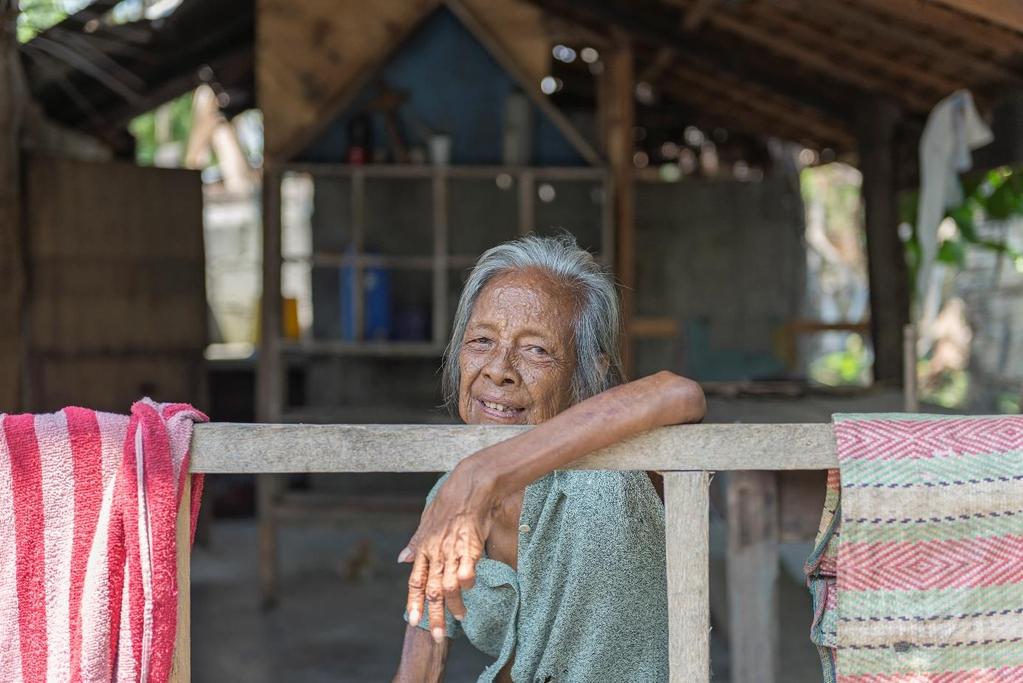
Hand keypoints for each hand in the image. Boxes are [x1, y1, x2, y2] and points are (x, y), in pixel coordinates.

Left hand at [399, 460, 496, 641]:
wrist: (471, 486)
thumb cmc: (449, 501)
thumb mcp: (426, 521)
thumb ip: (415, 543)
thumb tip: (401, 559)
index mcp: (423, 547)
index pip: (415, 581)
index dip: (413, 603)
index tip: (412, 621)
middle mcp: (436, 552)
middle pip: (431, 590)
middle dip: (434, 616)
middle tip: (438, 637)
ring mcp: (453, 550)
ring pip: (449, 586)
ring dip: (454, 605)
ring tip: (460, 617)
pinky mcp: (470, 547)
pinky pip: (467, 572)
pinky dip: (468, 583)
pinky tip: (470, 589)